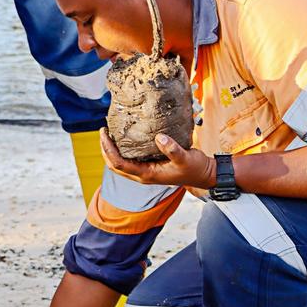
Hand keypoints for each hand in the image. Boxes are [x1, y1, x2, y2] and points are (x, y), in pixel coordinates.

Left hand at [100, 128, 215, 188]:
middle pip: (114, 165)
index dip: (108, 149)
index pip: (119, 164)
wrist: (203, 174)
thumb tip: (160, 137)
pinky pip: (129, 159)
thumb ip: (173, 149)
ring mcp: (145, 171)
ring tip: (110, 133)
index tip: (104, 133)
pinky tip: (125, 137)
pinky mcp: (149, 166)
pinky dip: (122, 149)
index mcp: (147, 174)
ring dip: (111, 150)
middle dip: (105, 149)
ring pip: (120, 163)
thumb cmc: (194, 168)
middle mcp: (142, 175)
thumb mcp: (186, 157)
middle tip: (103, 131)